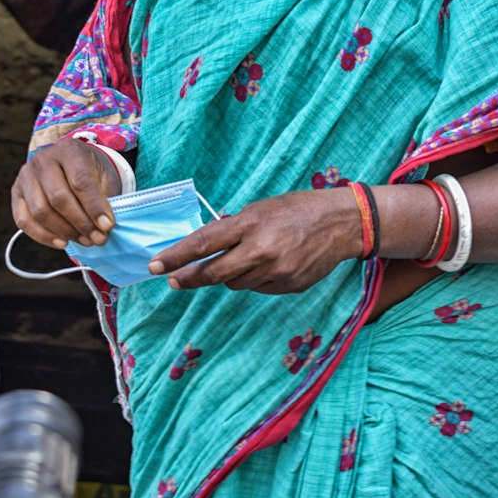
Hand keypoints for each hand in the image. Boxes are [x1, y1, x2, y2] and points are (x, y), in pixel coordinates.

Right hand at [12, 140, 121, 249]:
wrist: (72, 164)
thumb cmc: (92, 173)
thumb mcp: (105, 177)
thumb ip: (105, 198)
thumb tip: (103, 227)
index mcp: (69, 150)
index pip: (80, 180)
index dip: (94, 206)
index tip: (107, 225)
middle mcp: (43, 160)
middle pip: (58, 197)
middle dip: (81, 223)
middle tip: (98, 238)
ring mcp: (26, 176)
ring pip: (40, 211)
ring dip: (65, 231)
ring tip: (85, 240)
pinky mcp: (16, 193)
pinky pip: (24, 220)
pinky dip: (43, 236)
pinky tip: (63, 243)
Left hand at [149, 188, 361, 293]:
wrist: (342, 223)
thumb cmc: (298, 209)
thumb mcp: (261, 209)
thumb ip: (234, 227)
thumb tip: (207, 246)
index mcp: (250, 224)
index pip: (204, 244)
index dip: (176, 256)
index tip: (155, 266)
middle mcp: (261, 250)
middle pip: (214, 274)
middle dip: (189, 277)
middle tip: (174, 280)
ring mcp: (276, 272)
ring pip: (236, 283)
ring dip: (230, 274)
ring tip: (245, 257)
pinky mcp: (288, 286)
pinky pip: (258, 288)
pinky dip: (255, 279)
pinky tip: (269, 264)